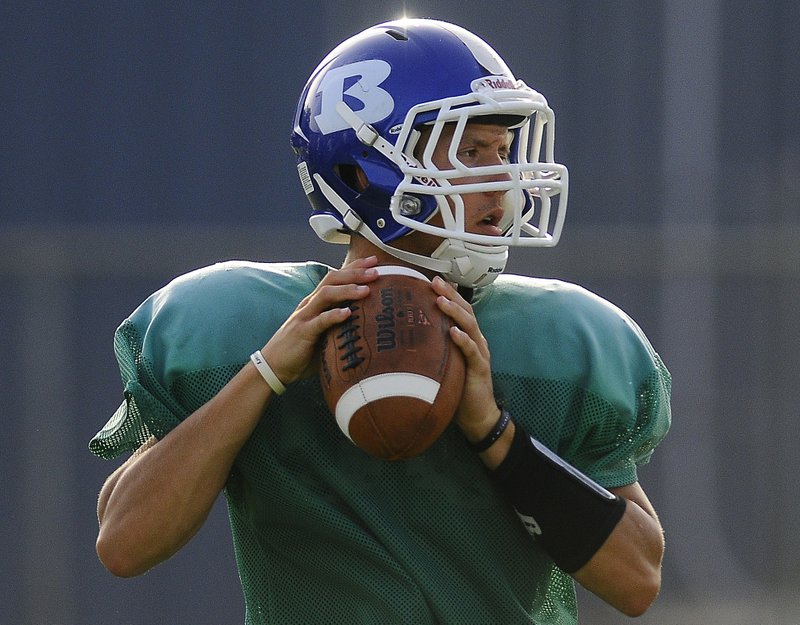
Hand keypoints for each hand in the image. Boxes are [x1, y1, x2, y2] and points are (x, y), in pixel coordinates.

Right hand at [261, 256, 379, 385]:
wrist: (275, 366)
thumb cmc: (303, 349)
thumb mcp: (324, 332)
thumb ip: (341, 323)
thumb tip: (369, 323)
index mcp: (316, 301)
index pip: (336, 277)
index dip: (354, 267)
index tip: (375, 261)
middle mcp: (310, 304)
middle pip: (333, 280)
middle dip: (355, 273)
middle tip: (376, 271)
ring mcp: (305, 316)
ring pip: (326, 295)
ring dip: (347, 290)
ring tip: (366, 290)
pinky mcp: (303, 332)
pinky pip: (319, 321)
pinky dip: (333, 315)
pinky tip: (347, 313)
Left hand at [431, 276, 501, 439]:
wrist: (478, 415)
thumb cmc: (458, 388)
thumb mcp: (444, 363)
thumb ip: (433, 347)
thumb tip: (407, 336)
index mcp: (467, 337)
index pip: (458, 309)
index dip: (447, 293)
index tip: (430, 279)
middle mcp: (476, 340)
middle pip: (464, 311)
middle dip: (450, 294)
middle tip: (434, 281)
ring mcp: (479, 353)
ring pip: (469, 326)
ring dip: (455, 312)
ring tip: (440, 300)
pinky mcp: (479, 368)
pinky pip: (472, 351)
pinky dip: (463, 340)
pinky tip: (453, 332)